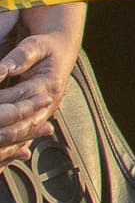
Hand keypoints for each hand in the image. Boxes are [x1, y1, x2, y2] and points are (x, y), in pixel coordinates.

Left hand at [0, 34, 77, 163]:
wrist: (61, 53)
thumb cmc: (46, 48)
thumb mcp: (35, 45)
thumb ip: (21, 57)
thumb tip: (5, 68)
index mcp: (50, 84)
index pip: (21, 97)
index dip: (2, 101)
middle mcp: (49, 103)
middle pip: (23, 123)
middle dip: (3, 129)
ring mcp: (45, 113)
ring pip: (24, 135)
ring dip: (7, 144)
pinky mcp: (39, 119)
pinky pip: (26, 138)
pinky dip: (13, 150)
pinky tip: (3, 157)